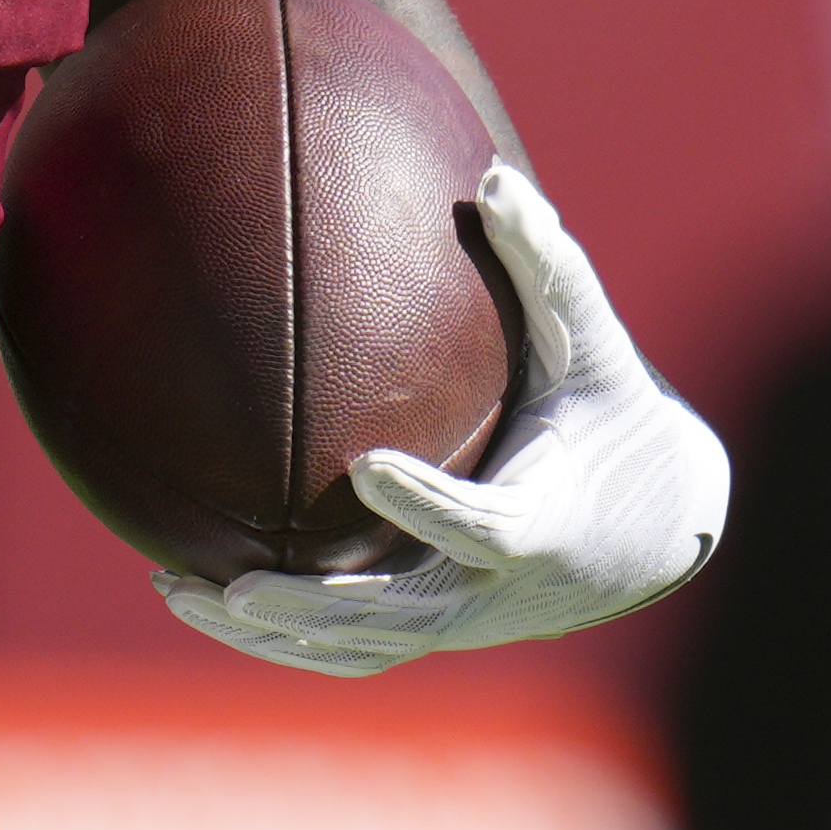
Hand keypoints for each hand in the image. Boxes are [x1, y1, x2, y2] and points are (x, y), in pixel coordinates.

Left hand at [153, 163, 726, 676]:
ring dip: (268, 631)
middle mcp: (495, 588)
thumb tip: (494, 179)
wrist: (653, 526)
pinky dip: (282, 638)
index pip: (479, 524)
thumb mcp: (591, 344)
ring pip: (358, 646)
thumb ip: (546, 266)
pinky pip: (350, 650)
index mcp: (541, 521)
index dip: (427, 504)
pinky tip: (207, 598)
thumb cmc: (612, 416)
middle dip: (313, 604)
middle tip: (236, 579)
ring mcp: (461, 620)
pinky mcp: (436, 630)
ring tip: (177, 590)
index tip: (368, 468)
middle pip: (395, 615)